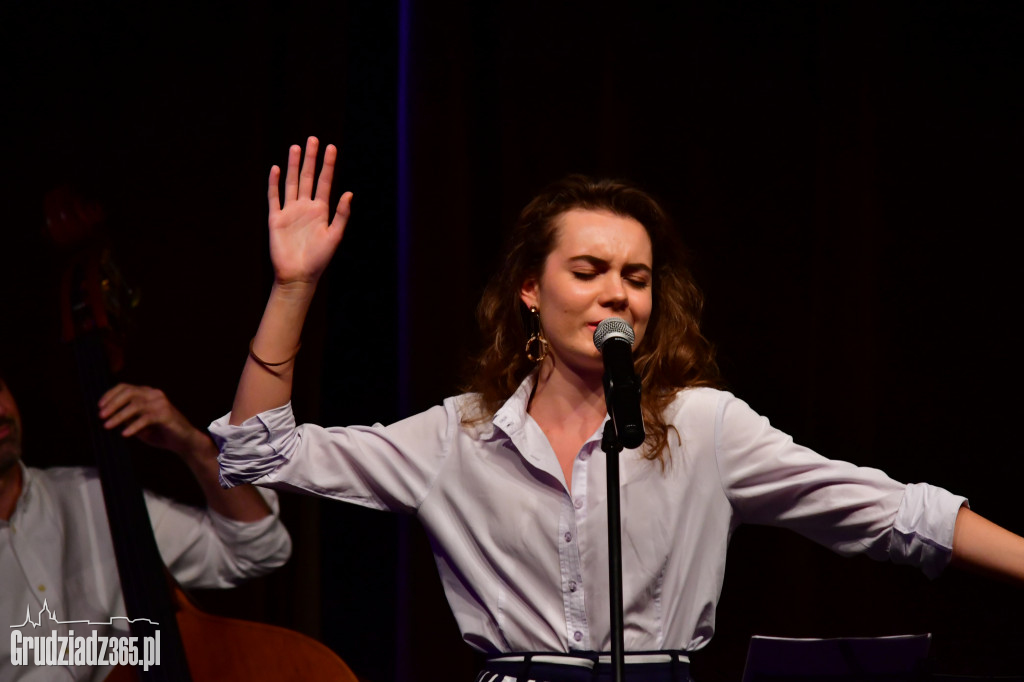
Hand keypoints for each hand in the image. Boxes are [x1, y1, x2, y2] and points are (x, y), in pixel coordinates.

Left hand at [98, 384, 207, 459]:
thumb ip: (127, 418)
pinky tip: (125, 434)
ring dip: (119, 416)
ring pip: (135, 405)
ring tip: (107, 426)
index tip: (99, 406)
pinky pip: (146, 419)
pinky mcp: (166, 415)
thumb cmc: (160, 433)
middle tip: (101, 416)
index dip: (110, 395)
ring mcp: (161, 403)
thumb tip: (106, 417)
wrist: (184, 441)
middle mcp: (154, 395)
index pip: (125, 387)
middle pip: (129, 392)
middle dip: (112, 404)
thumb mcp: (139, 424)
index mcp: (148, 393)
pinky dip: (133, 426)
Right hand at [268, 136, 352, 287]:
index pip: (324, 182)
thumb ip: (341, 214)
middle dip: (310, 159)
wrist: (298, 275)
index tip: (331, 148)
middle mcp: (305, 207)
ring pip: (291, 183)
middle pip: (307, 177)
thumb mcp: (334, 236)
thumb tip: (349, 193)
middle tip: (313, 139)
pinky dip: (274, 183)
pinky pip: (274, 197)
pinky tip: (277, 169)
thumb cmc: (319, 259)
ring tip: (296, 147)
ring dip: (293, 166)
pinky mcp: (276, 219)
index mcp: (321, 210)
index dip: (328, 165)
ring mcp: (290, 211)